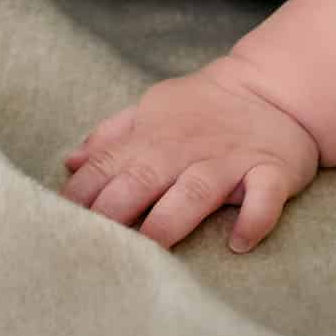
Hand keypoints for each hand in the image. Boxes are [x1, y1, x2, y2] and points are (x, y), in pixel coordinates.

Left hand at [61, 58, 319, 253]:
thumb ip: (111, 136)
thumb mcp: (153, 109)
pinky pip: (264, 196)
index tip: (62, 221)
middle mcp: (186, 148)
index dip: (82, 193)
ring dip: (172, 218)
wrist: (273, 89)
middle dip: (116, 209)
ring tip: (153, 246)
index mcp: (152, 135)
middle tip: (96, 242)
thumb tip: (70, 161)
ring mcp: (230, 160)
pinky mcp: (271, 171)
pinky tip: (239, 242)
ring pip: (196, 190)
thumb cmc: (204, 108)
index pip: (108, 164)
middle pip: (144, 179)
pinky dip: (254, 218)